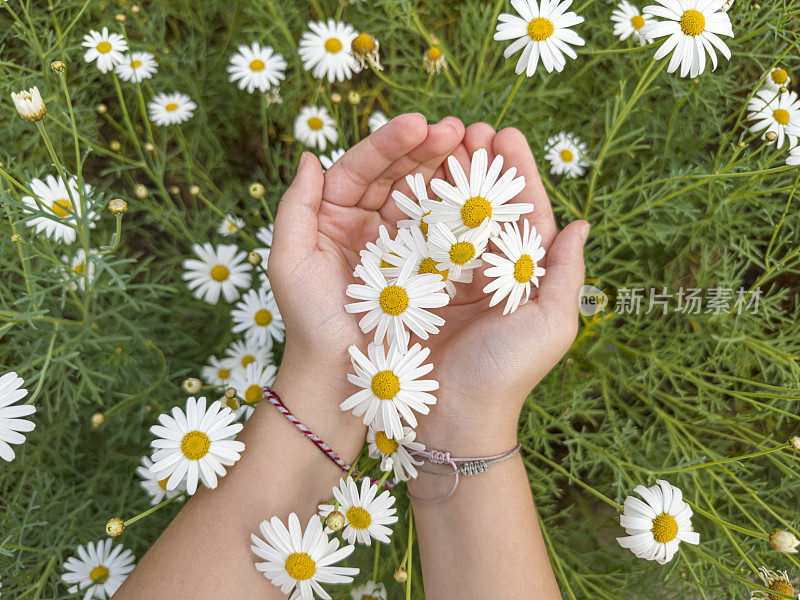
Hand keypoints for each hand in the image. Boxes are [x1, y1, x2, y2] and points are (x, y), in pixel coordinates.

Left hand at [266, 114, 465, 454]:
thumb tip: (308, 158)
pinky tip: (478, 189)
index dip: (388, 144)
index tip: (419, 124)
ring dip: (446, 170)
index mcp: (334, 215)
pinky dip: (459, 209)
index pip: (361, 168)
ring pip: (422, 197)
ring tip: (474, 147)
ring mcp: (399, 244)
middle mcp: (368, 223)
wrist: (338, 376)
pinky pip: (442, 232)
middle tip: (457, 130)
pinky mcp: (425, 269)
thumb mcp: (289, 262)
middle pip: (397, 174)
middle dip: (425, 148)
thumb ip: (294, 207)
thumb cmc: (309, 321)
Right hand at [398, 123, 589, 454]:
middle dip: (476, 165)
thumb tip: (582, 224)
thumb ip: (566, 273)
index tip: (504, 134)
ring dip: (444, 177)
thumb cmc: (508, 373)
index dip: (515, 172)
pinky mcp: (413, 287)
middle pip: (483, 204)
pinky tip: (406, 178)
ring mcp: (448, 276)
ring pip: (449, 214)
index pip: (523, 211)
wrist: (453, 417)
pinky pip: (414, 240)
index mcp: (523, 274)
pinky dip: (411, 208)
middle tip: (466, 127)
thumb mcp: (551, 324)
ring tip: (437, 140)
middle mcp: (486, 269)